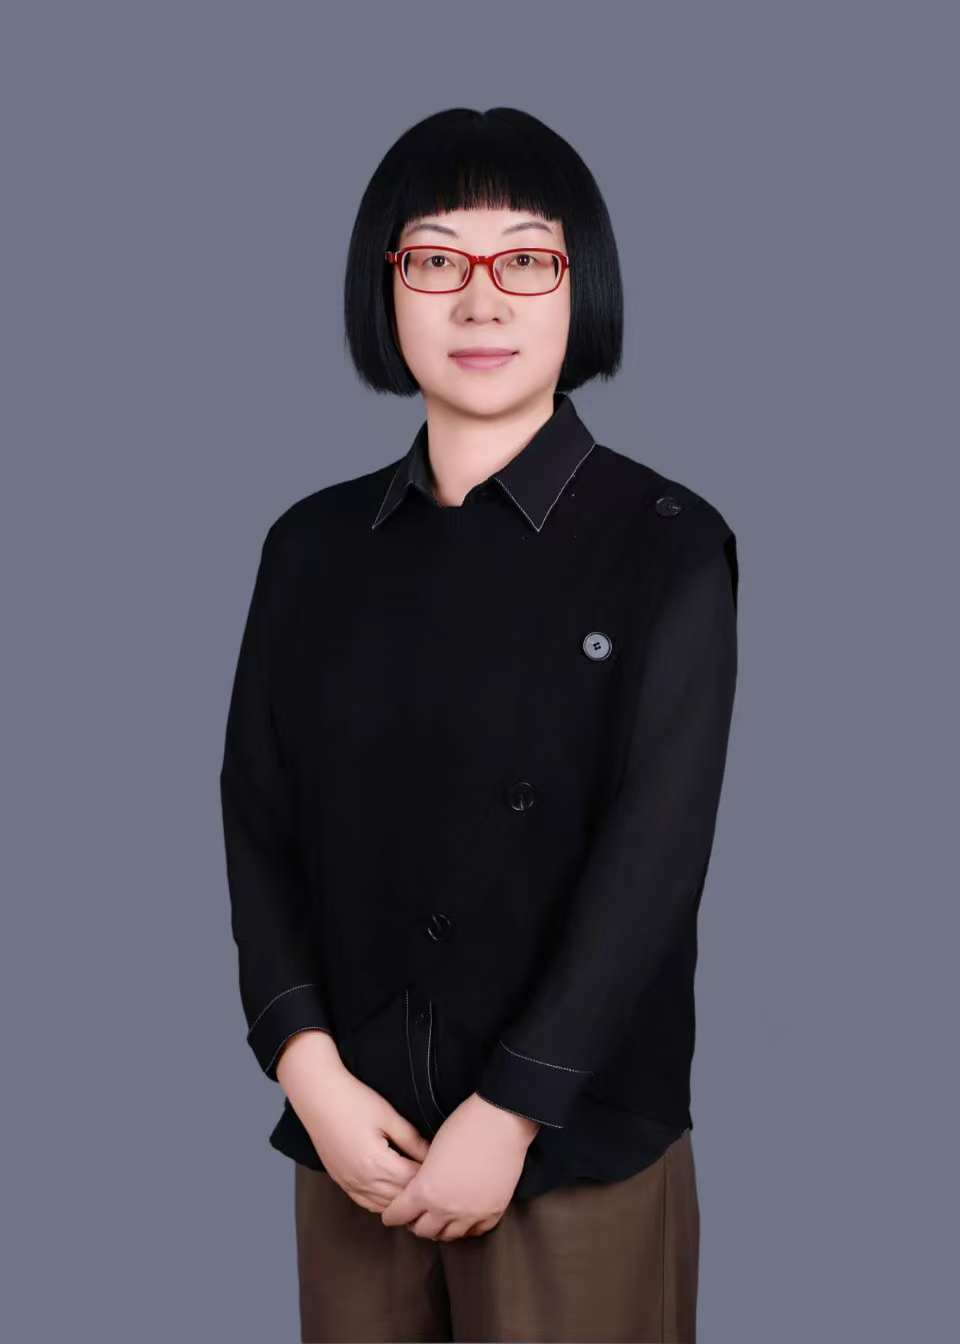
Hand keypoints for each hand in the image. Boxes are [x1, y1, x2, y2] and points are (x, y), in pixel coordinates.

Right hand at [277, 1032, 430, 1212]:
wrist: (318, 1097)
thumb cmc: (353, 1101)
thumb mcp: (388, 1116)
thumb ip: (412, 1139)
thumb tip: (432, 1155)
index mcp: (376, 1163)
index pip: (412, 1182)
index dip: (430, 1178)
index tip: (443, 1172)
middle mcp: (362, 1180)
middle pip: (399, 1198)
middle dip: (418, 1192)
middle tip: (436, 1183)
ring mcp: (349, 1183)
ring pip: (383, 1206)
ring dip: (401, 1201)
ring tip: (419, 1191)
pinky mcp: (341, 1182)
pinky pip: (367, 1203)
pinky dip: (383, 1203)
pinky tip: (394, 1194)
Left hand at [380, 1092, 539, 1240]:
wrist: (500, 1121)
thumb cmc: (464, 1125)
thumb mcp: (431, 1150)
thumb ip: (423, 1176)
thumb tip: (420, 1186)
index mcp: (425, 1191)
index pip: (399, 1215)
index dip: (392, 1214)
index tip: (390, 1214)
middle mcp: (446, 1209)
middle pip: (423, 1231)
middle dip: (415, 1223)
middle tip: (415, 1215)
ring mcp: (472, 1214)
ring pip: (449, 1236)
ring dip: (441, 1228)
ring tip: (439, 1218)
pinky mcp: (493, 1212)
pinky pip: (475, 1232)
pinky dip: (466, 1228)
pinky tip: (463, 1219)